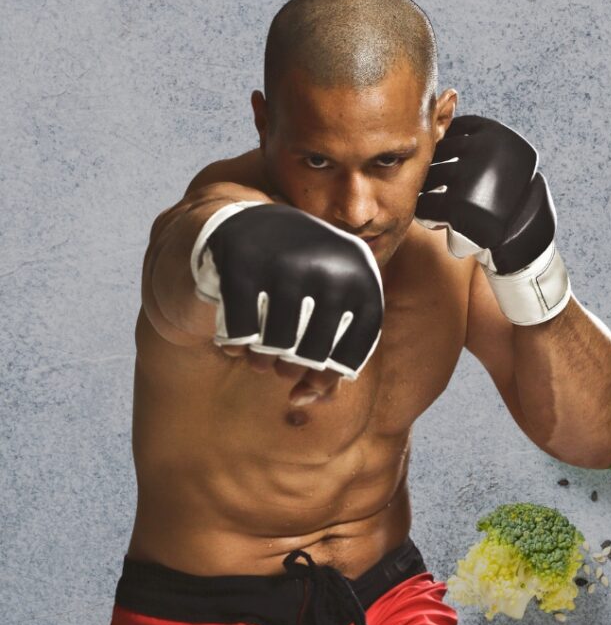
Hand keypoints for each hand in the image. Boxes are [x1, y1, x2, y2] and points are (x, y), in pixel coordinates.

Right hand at [191, 203, 383, 401]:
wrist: (253, 224)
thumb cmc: (301, 278)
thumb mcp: (329, 306)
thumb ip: (330, 357)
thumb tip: (304, 399)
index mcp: (361, 276)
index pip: (354, 348)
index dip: (332, 375)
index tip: (313, 379)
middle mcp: (329, 266)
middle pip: (312, 352)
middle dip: (292, 368)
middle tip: (282, 367)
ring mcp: (285, 261)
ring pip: (274, 344)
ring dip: (262, 363)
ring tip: (260, 359)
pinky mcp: (242, 261)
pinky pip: (239, 331)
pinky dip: (236, 347)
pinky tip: (236, 346)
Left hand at [417, 115, 570, 324]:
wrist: (524, 252)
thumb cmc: (508, 210)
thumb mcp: (503, 170)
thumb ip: (479, 147)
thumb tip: (442, 119)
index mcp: (498, 137)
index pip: (456, 131)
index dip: (445, 149)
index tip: (446, 167)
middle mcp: (488, 154)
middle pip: (440, 154)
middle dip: (432, 172)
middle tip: (434, 190)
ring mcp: (475, 181)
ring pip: (429, 178)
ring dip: (426, 191)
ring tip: (436, 206)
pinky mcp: (461, 208)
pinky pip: (427, 205)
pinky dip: (426, 215)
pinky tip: (436, 222)